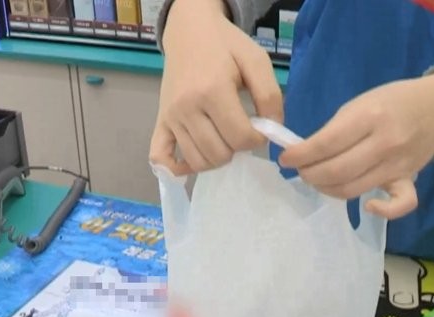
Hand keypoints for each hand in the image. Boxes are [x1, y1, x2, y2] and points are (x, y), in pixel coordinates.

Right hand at [149, 0, 283, 174]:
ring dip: (217, 159)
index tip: (260, 128)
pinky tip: (193, 162)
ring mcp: (171, 117)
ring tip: (224, 140)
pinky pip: (160, 157)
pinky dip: (177, 168)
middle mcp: (187, 107)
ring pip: (197, 161)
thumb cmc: (226, 46)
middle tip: (241, 131)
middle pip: (219, 154)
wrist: (189, 31)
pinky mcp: (160, 122)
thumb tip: (273, 129)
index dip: (258, 140)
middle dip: (238, 149)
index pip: (240, 138)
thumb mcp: (256, 61)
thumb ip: (270, 96)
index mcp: (212, 91)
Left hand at [279, 74, 433, 218]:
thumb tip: (305, 154)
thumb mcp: (360, 103)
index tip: (286, 158)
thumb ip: (336, 129)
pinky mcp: (409, 179)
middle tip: (301, 171)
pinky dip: (381, 211)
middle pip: (337, 171)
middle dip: (310, 174)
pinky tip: (365, 205)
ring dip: (327, 189)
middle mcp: (385, 142)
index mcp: (369, 116)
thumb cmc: (391, 102)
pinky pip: (400, 205)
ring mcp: (399, 164)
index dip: (300, 155)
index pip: (326, 143)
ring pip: (354, 190)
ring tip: (317, 180)